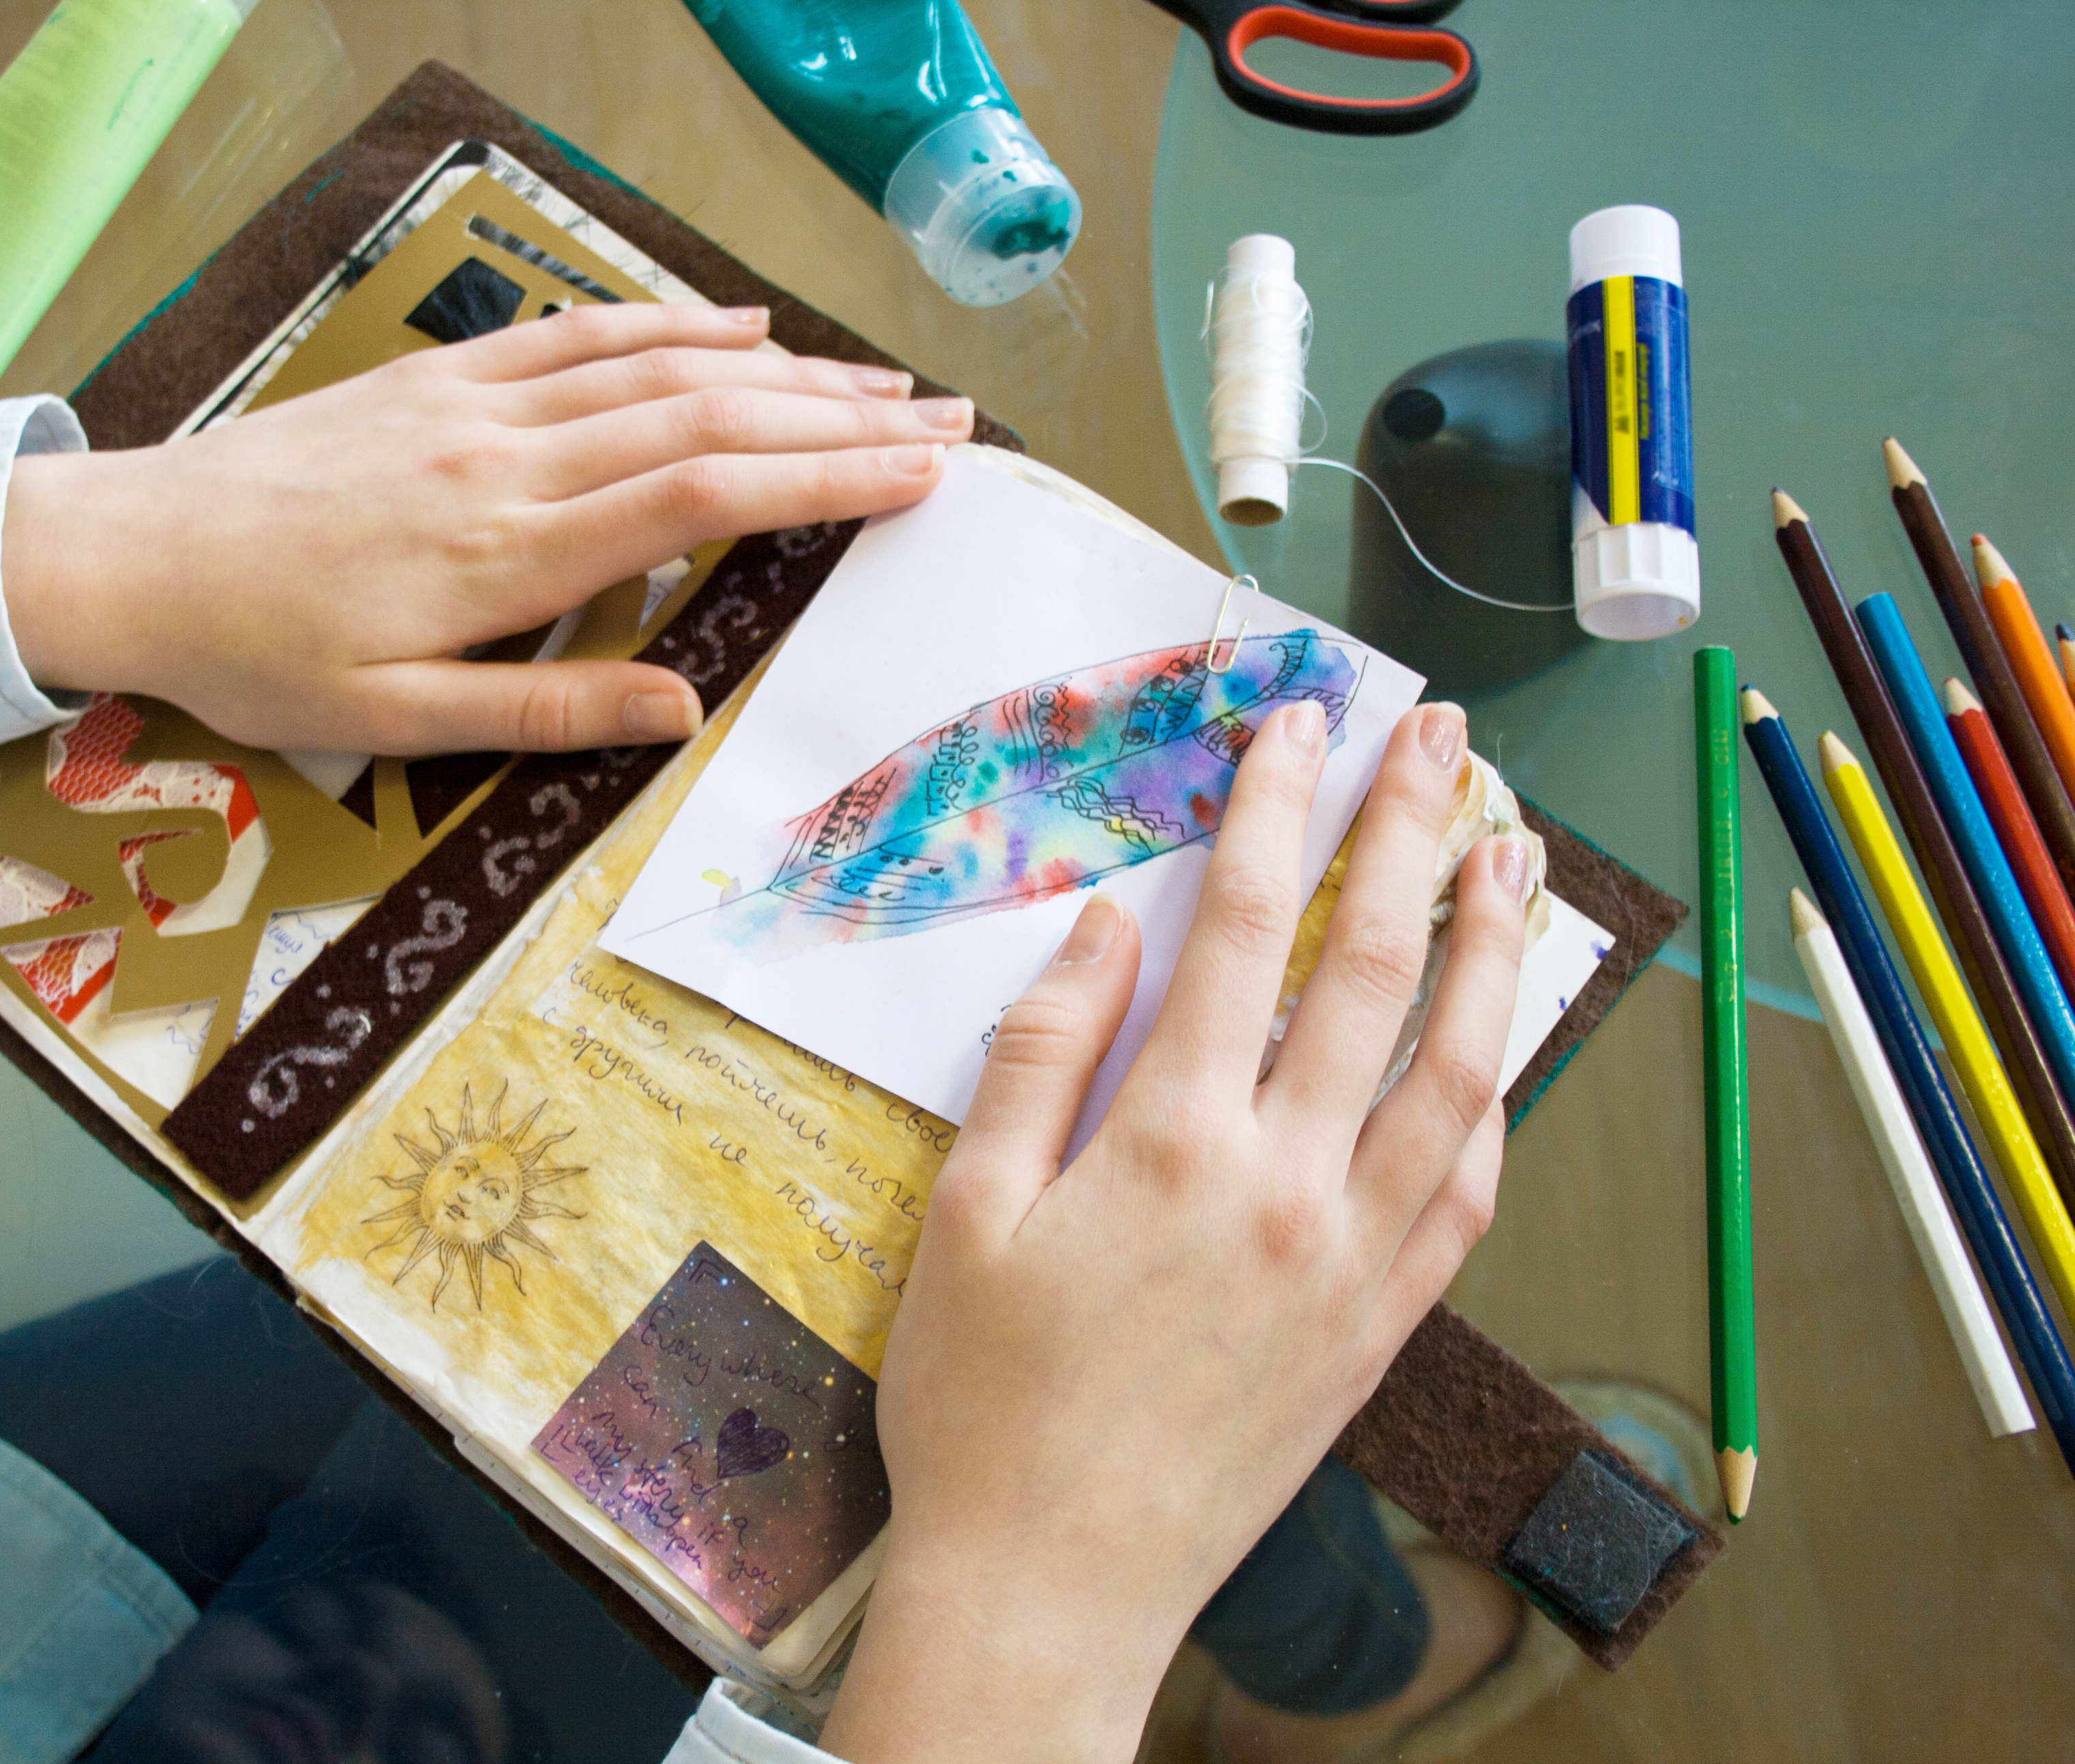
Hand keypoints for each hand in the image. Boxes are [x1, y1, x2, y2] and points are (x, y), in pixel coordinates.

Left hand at [0, 303, 969, 752]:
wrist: (125, 554)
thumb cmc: (255, 657)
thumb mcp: (391, 722)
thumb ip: (544, 712)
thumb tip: (681, 709)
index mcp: (507, 550)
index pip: (703, 497)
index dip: (823, 481)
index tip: (918, 480)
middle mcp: (508, 458)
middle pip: (706, 417)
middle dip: (839, 420)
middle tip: (946, 427)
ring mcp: (474, 407)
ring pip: (656, 367)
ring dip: (781, 370)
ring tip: (881, 384)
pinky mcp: (439, 382)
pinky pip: (574, 335)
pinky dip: (667, 324)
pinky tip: (737, 327)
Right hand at [820, 700, 1531, 1763]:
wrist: (1054, 1583)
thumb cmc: (985, 1402)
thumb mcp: (968, 1211)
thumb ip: (1042, 1055)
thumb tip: (1110, 928)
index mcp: (1170, 1143)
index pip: (1242, 931)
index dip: (1274, 811)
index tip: (1296, 727)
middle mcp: (1286, 1185)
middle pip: (1374, 970)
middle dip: (1411, 834)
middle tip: (1441, 740)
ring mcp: (1352, 1258)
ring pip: (1457, 1071)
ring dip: (1492, 950)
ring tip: (1512, 856)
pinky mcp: (1382, 1327)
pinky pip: (1467, 1191)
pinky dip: (1493, 1101)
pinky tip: (1496, 1049)